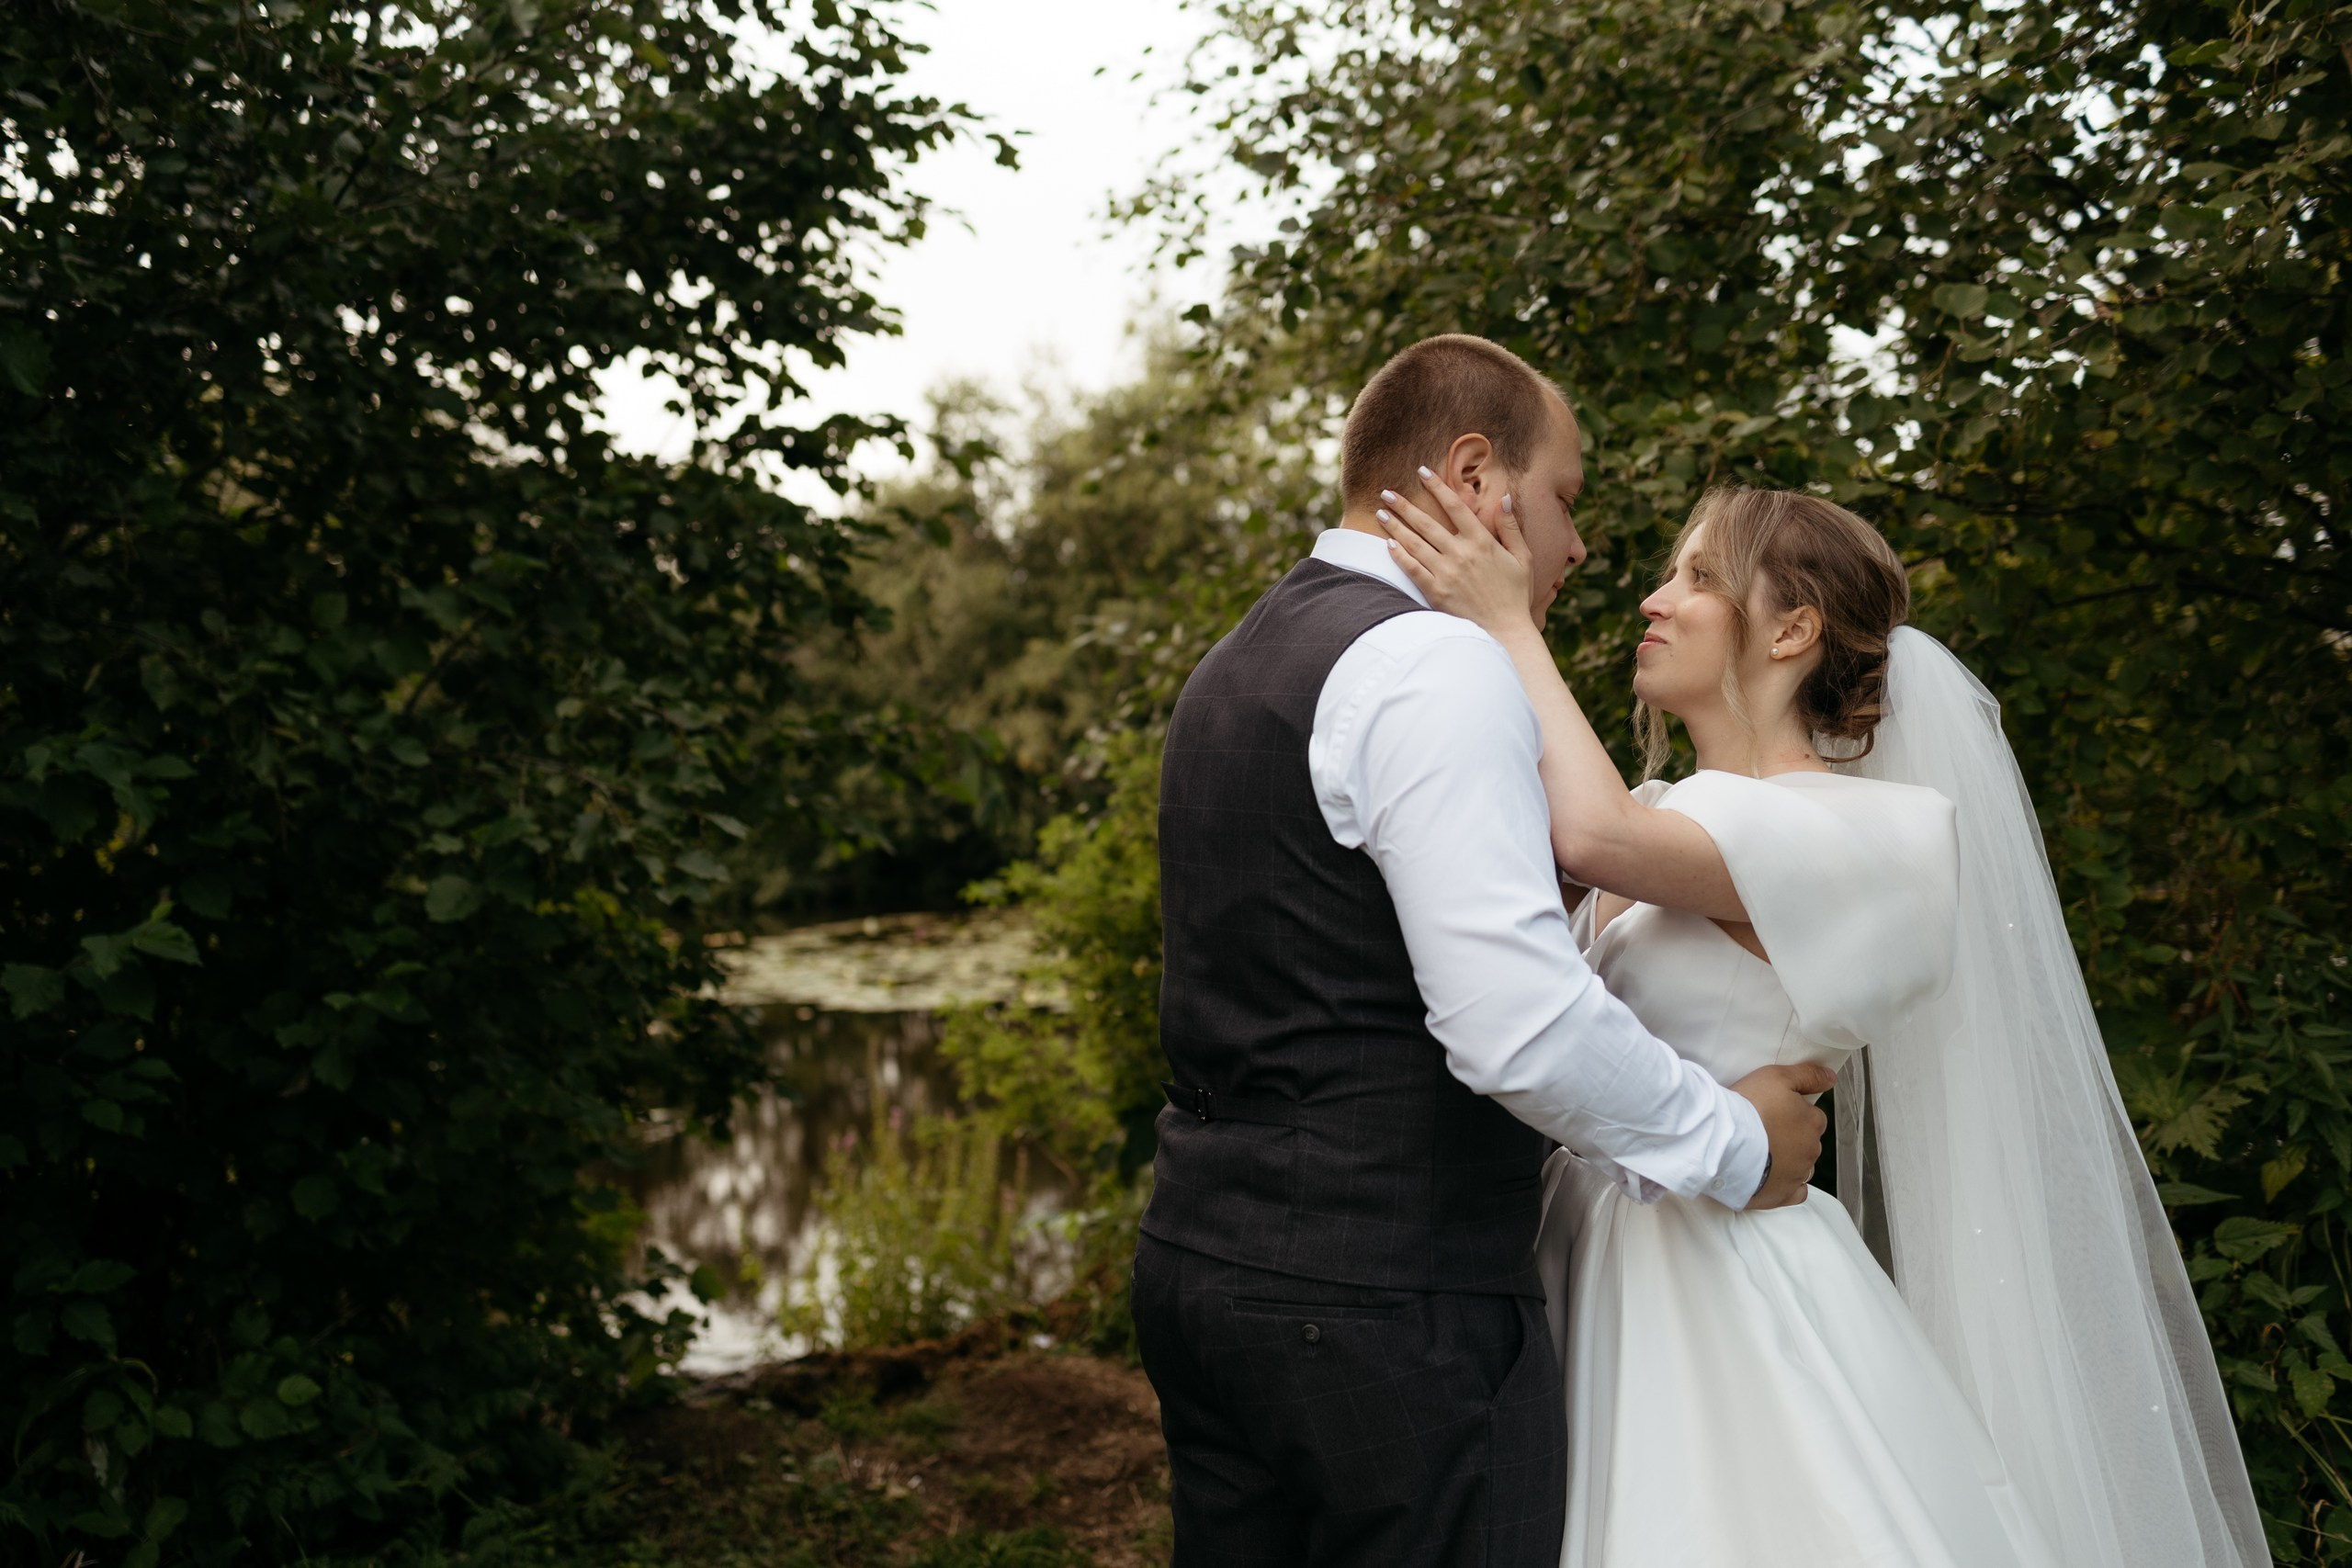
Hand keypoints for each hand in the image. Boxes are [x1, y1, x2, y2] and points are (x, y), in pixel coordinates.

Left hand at [1374, 469, 1537, 638]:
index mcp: (1482, 542)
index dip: (1437, 487)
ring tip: (1381, 513)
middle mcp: (1461, 554)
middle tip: (1386, 492)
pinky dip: (1399, 555)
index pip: (1455, 506)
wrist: (1505, 632)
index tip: (1422, 472)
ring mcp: (1446, 573)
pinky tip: (1388, 543)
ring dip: (1395, 526)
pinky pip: (1412, 568)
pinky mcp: (1435, 592)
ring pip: (1415, 543)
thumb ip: (1511, 527)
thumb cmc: (1515, 595)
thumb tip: (1504, 497)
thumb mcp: (1522, 558)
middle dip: (1404, 505)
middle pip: (1427, 522)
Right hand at [1728, 1063, 1835, 1209]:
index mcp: (1812, 1122)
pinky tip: (1773, 1176)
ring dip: (1788, 1160)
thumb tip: (1831, 1077)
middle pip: (1806, 1141)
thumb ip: (1808, 1075)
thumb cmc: (1749, 1107)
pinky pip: (1795, 1192)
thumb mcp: (1777, 1077)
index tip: (1771, 1110)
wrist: (1723, 1142)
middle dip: (1790, 1136)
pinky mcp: (1782, 1195)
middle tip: (1761, 1129)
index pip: (1812, 1116)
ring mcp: (1798, 1174)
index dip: (1792, 1112)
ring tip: (1761, 1152)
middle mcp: (1811, 1150)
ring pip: (1801, 1165)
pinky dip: (1788, 1185)